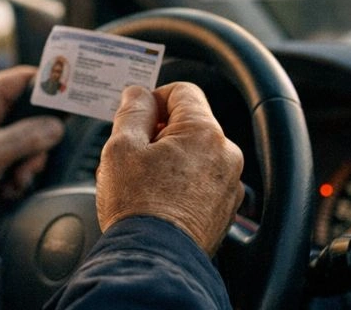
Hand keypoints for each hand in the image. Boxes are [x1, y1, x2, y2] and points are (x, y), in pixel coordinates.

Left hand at [0, 66, 64, 225]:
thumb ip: (28, 137)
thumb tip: (55, 128)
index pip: (23, 80)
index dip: (49, 89)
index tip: (70, 102)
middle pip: (30, 118)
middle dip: (34, 146)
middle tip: (29, 164)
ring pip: (23, 145)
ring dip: (23, 167)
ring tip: (11, 183)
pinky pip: (11, 163)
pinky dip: (11, 179)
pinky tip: (1, 191)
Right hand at [95, 83, 243, 254]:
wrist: (155, 260)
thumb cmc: (138, 206)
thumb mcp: (121, 147)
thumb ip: (132, 110)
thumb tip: (139, 93)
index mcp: (204, 132)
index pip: (182, 91)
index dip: (154, 98)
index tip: (136, 116)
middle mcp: (225, 154)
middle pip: (189, 124)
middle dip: (159, 133)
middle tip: (132, 154)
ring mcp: (229, 184)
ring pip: (195, 154)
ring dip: (169, 159)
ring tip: (141, 182)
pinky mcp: (225, 209)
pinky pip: (202, 181)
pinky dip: (181, 183)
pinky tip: (157, 199)